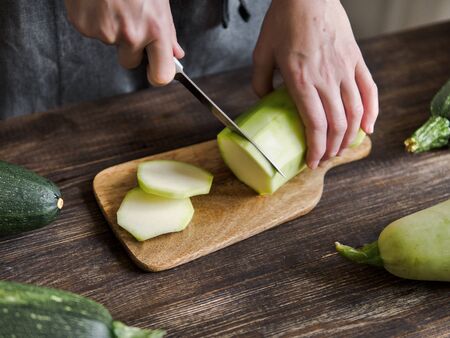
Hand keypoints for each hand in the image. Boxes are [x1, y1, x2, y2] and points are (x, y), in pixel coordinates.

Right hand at [64, 0, 183, 85]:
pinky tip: (99, 2)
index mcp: (155, 30)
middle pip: (130, 62)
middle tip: (129, 21)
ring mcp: (105, 33)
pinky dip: (94, 19)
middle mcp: (131, 35)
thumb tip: (175, 53)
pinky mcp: (84, 26)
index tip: (156, 71)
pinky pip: (91, 32)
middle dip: (131, 48)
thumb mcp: (159, 2)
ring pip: (110, 43)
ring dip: (112, 28)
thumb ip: (167, 32)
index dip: (157, 75)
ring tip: (113, 3)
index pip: (161, 76)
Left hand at [253, 0, 377, 168]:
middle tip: (325, 158)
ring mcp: (345, 69)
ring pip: (355, 112)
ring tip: (342, 148)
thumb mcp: (262, 53)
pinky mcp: (356, 60)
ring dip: (350, 136)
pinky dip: (371, 111)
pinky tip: (368, 126)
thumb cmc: (284, 20)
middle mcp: (327, 79)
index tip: (312, 162)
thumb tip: (264, 98)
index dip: (316, 149)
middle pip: (337, 124)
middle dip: (332, 148)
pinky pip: (369, 90)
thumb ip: (260, 81)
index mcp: (301, 81)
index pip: (315, 125)